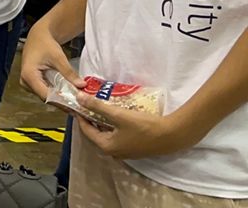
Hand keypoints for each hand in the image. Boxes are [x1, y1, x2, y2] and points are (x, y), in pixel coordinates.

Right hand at [18, 19, 80, 101]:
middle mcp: (25, 82)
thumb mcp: (58, 57)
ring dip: (61, 100)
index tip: (76, 107)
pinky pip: (45, 92)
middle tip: (79, 108)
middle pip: (46, 98)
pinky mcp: (32, 84)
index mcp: (29, 75)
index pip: (46, 95)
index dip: (62, 102)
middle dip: (63, 103)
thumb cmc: (45, 44)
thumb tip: (82, 85)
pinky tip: (69, 97)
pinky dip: (57, 95)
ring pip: (46, 97)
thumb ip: (69, 72)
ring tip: (76, 104)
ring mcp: (28, 84)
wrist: (37, 37)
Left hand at [74, 98, 195, 159]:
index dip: (81, 116)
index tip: (77, 104)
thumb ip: (97, 107)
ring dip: (103, 122)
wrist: (172, 136)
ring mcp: (125, 152)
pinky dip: (113, 126)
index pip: (86, 130)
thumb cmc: (144, 126)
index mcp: (106, 146)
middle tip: (88, 104)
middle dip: (91, 119)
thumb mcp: (118, 115)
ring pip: (107, 134)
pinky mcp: (134, 148)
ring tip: (100, 108)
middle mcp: (114, 152)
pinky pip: (117, 136)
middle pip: (96, 133)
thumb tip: (79, 98)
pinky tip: (116, 116)